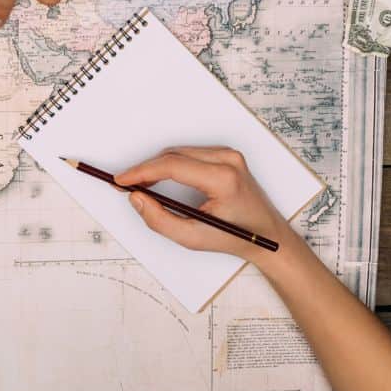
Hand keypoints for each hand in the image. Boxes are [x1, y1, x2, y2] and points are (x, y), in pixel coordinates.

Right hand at [116, 147, 297, 265]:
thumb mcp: (193, 238)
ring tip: (141, 185)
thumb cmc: (236, 237)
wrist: (269, 235)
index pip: (172, 166)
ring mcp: (229, 155)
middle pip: (173, 156)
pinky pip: (190, 154)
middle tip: (126, 185)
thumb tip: (136, 198)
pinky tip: (160, 178)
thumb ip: (160, 220)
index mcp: (223, 179)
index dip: (141, 172)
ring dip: (157, 167)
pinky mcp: (227, 156)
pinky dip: (171, 165)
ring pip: (179, 153)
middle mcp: (228, 160)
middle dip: (146, 170)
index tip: (121, 180)